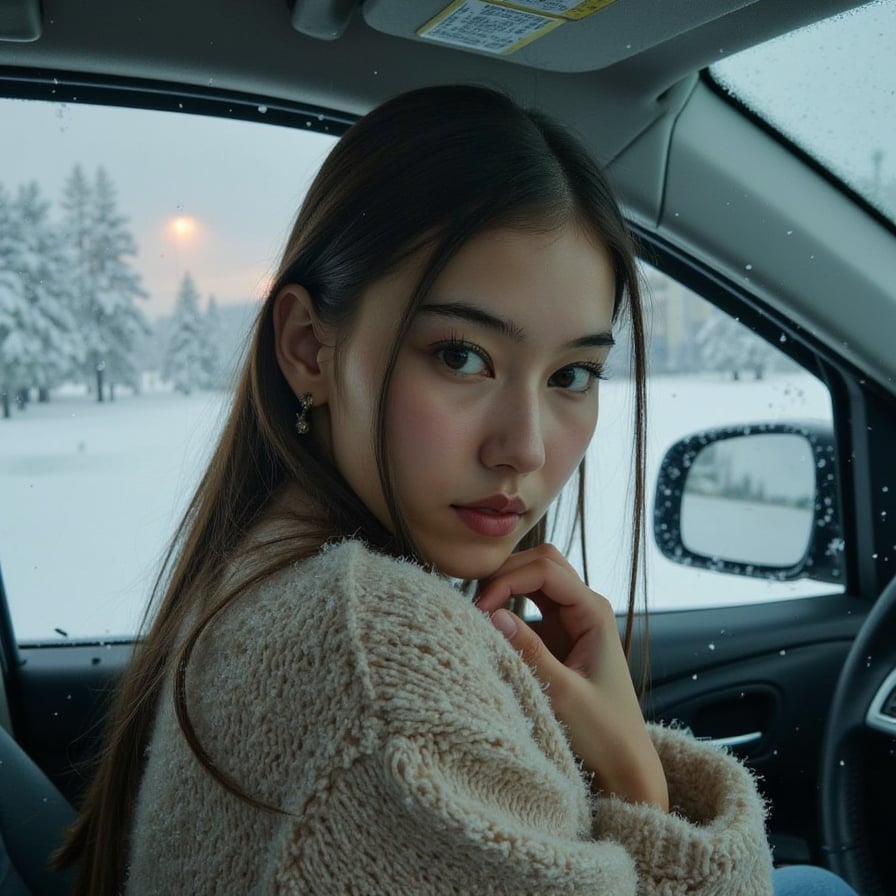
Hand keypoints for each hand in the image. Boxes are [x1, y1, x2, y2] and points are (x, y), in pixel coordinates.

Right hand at [475, 544, 668, 811]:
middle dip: (506, 573)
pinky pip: (530, 605)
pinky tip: (489, 626)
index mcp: (594, 613)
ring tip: (479, 613)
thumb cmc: (604, 734)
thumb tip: (492, 614)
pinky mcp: (558, 638)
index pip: (545, 569)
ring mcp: (571, 621)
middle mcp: (585, 608)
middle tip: (475, 604)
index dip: (508, 580)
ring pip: (534, 579)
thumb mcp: (563, 695)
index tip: (480, 609)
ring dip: (506, 586)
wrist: (625, 767)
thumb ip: (529, 652)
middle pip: (541, 562)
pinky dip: (507, 606)